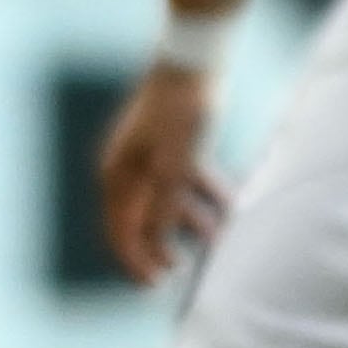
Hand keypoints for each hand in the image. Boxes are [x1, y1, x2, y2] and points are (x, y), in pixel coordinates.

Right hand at [96, 64, 225, 286]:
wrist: (194, 62)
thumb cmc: (179, 112)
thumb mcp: (175, 163)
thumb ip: (166, 203)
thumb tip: (157, 240)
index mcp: (117, 175)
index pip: (120, 230)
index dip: (136, 260)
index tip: (153, 285)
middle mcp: (129, 169)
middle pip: (142, 219)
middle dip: (161, 246)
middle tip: (180, 272)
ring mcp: (152, 158)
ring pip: (168, 200)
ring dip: (190, 221)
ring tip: (216, 240)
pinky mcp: (177, 146)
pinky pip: (188, 181)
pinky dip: (205, 196)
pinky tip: (230, 208)